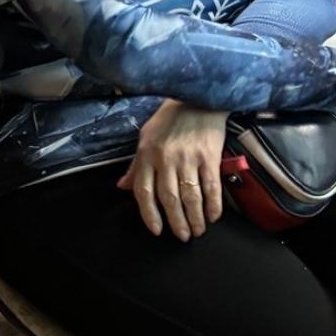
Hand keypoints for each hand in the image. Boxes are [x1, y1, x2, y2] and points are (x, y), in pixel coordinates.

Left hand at [115, 98, 226, 240]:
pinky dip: (213, 205)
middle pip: (169, 198)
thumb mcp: (145, 138)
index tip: (157, 230)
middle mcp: (166, 159)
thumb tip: (122, 187)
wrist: (196, 99)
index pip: (144, 191)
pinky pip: (211, 186)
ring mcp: (188, 158)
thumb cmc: (168, 120)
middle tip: (183, 236)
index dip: (149, 214)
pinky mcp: (209, 156)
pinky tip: (213, 216)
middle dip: (176, 222)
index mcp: (147, 155)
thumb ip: (136, 166)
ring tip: (199, 230)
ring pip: (191, 196)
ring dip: (195, 218)